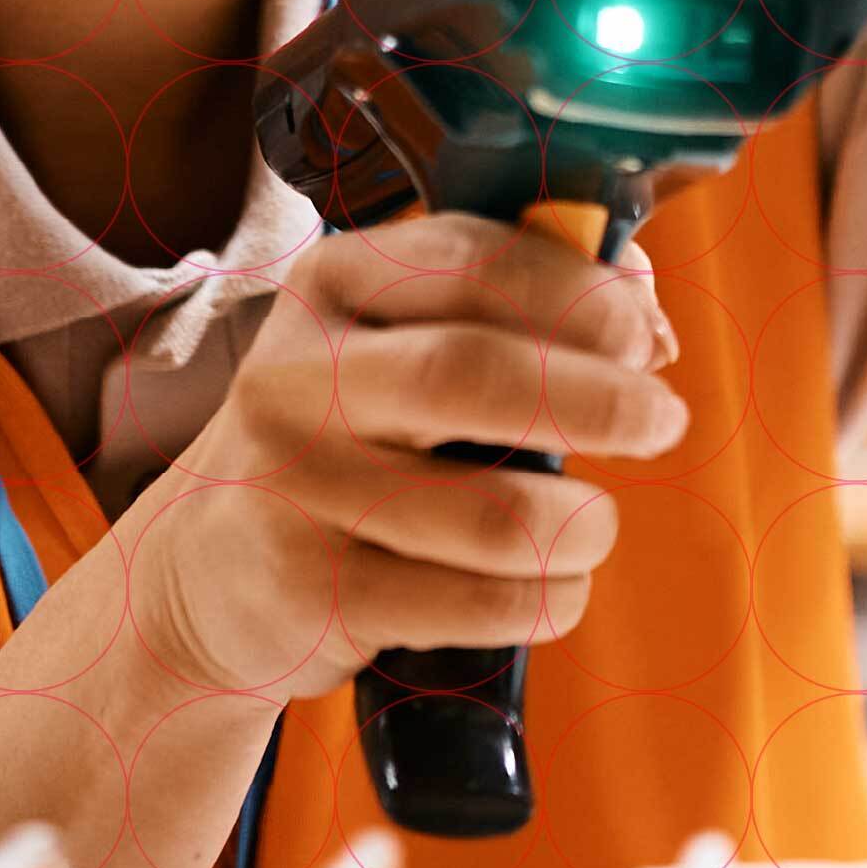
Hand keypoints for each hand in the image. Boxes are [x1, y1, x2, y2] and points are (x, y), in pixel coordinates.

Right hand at [102, 210, 688, 707]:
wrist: (205, 571)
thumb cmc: (351, 436)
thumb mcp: (404, 344)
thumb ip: (522, 311)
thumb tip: (649, 327)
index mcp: (331, 283)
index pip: (474, 261)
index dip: (583, 296)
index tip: (644, 338)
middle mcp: (296, 377)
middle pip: (474, 375)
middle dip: (602, 401)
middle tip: (661, 423)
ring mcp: (294, 488)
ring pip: (496, 516)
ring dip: (582, 525)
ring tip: (592, 526)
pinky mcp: (308, 592)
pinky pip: (475, 606)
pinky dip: (543, 600)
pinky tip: (546, 586)